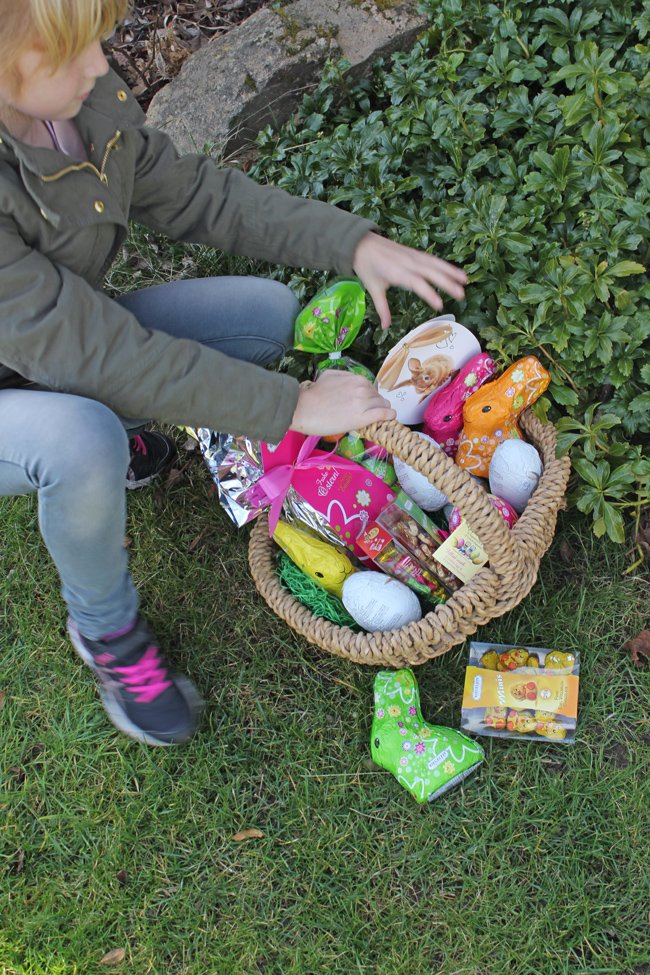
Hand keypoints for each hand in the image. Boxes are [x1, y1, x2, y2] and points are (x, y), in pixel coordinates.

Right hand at [290, 370, 395, 435]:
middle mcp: (362, 389)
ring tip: (380, 416)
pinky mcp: (362, 418)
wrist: (303, 409)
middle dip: (375, 403)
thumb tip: (352, 382)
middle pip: (377, 397)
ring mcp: (363, 403)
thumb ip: (345, 377)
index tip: (366, 403)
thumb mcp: (330, 375)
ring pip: (382, 405)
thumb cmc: (313, 394)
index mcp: (356, 379)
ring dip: (382, 410)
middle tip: (370, 412)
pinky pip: (383, 414)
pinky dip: (389, 415)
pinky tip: (391, 417)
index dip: (370, 396)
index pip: (371, 388)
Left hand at [352, 232, 466, 329]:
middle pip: (431, 273)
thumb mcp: (373, 288)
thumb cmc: (366, 266)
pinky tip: (456, 271)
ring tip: (465, 281)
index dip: (429, 294)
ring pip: (436, 264)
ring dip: (451, 272)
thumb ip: (382, 308)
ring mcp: (413, 257)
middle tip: (461, 295)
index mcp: (397, 273)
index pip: (417, 284)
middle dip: (447, 283)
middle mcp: (408, 263)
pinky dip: (445, 265)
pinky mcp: (415, 253)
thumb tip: (385, 327)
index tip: (440, 305)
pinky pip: (433, 259)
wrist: (362, 243)